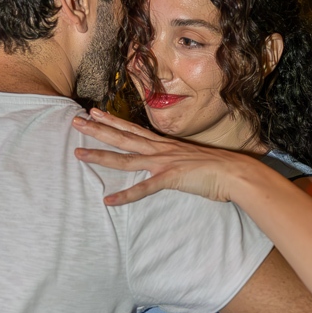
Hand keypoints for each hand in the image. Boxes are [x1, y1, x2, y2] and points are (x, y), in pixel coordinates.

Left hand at [72, 109, 256, 204]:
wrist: (235, 173)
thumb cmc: (217, 169)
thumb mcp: (191, 160)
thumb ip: (176, 161)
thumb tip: (170, 165)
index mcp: (165, 145)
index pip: (133, 129)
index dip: (112, 120)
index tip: (95, 111)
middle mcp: (161, 149)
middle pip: (123, 137)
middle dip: (98, 129)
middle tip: (75, 120)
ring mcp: (164, 162)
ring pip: (126, 158)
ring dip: (100, 156)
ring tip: (78, 154)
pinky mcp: (170, 178)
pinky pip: (144, 189)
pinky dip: (125, 196)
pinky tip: (108, 201)